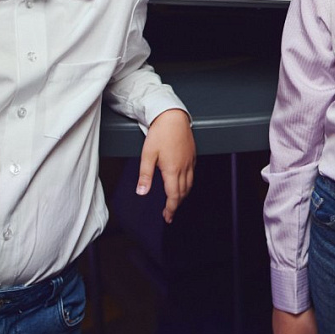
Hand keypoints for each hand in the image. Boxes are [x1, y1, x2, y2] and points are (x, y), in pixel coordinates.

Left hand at [138, 108, 193, 222]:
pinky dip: (187, 184)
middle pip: (183, 193)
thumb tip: (142, 192)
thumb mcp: (147, 155)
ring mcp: (190, 161)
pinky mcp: (192, 155)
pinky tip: (182, 183)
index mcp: (172, 170)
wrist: (173, 116)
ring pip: (189, 185)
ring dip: (182, 195)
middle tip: (169, 212)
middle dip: (176, 205)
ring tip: (175, 200)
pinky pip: (192, 175)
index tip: (167, 217)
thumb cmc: (160, 133)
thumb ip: (145, 175)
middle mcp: (184, 168)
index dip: (171, 209)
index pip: (173, 196)